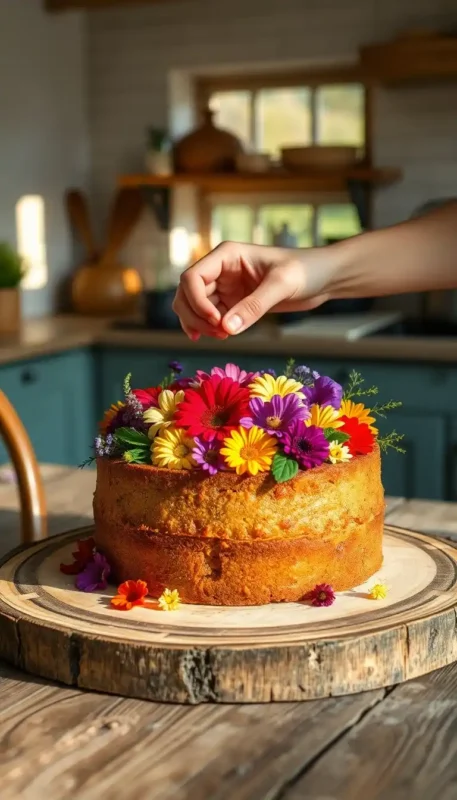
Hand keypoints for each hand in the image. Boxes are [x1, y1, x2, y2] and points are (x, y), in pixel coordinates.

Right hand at [173, 241, 336, 339]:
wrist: (324, 277)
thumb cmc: (306, 270)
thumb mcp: (281, 285)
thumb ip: (254, 306)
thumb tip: (226, 329)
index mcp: (227, 255)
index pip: (192, 277)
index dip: (196, 301)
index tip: (216, 321)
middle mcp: (221, 269)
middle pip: (186, 293)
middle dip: (195, 316)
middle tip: (218, 334)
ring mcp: (225, 287)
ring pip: (194, 307)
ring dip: (199, 324)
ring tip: (221, 336)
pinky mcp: (234, 302)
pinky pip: (210, 316)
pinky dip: (209, 328)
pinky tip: (221, 336)